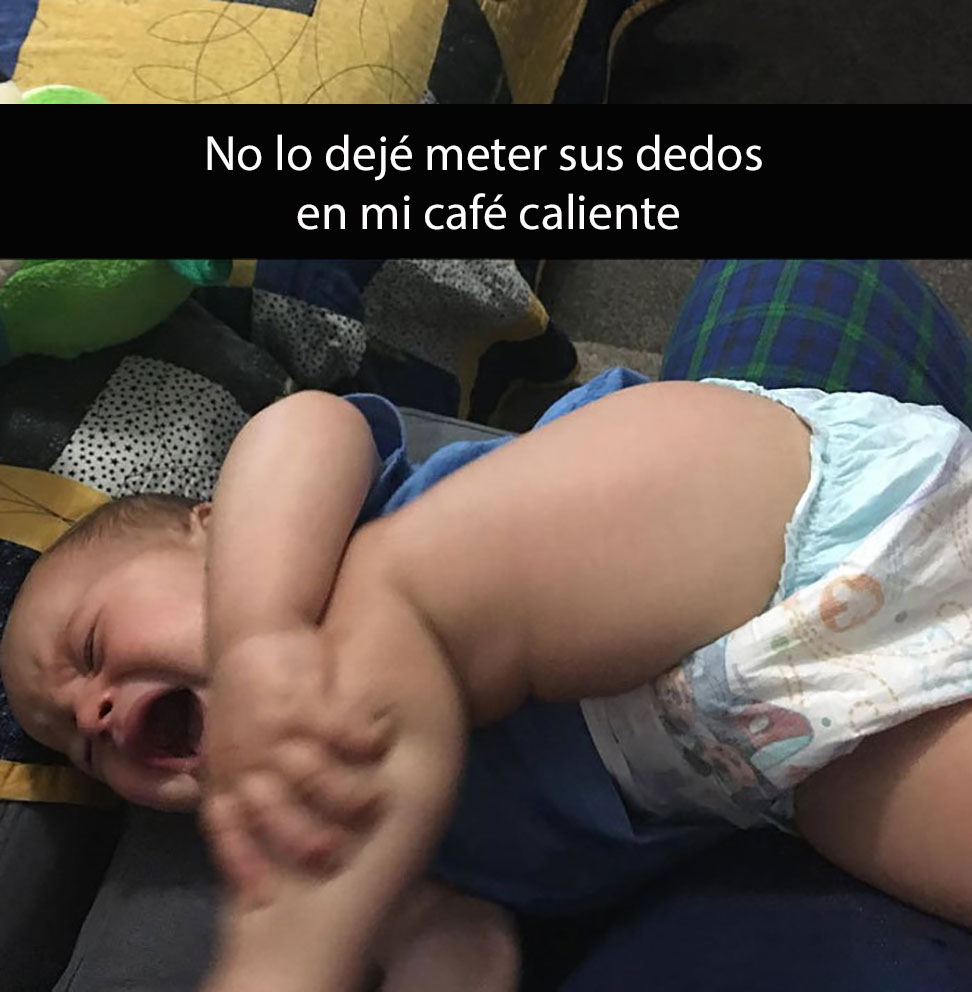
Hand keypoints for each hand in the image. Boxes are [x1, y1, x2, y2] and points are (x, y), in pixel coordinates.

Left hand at [201, 625, 392, 902]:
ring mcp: (276, 729)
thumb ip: (241, 779)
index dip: (243, 862)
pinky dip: (360, 738)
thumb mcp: (230, 741)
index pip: (228, 828)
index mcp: (227, 771)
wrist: (254, 630)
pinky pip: (337, 728)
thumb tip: (259, 826)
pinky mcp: (304, 699)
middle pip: (274, 811)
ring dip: (346, 794)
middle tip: (334, 857)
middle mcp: (248, 756)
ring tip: (377, 804)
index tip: (265, 897)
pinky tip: (381, 742)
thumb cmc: (249, 693)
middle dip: (303, 840)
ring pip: (312, 775)